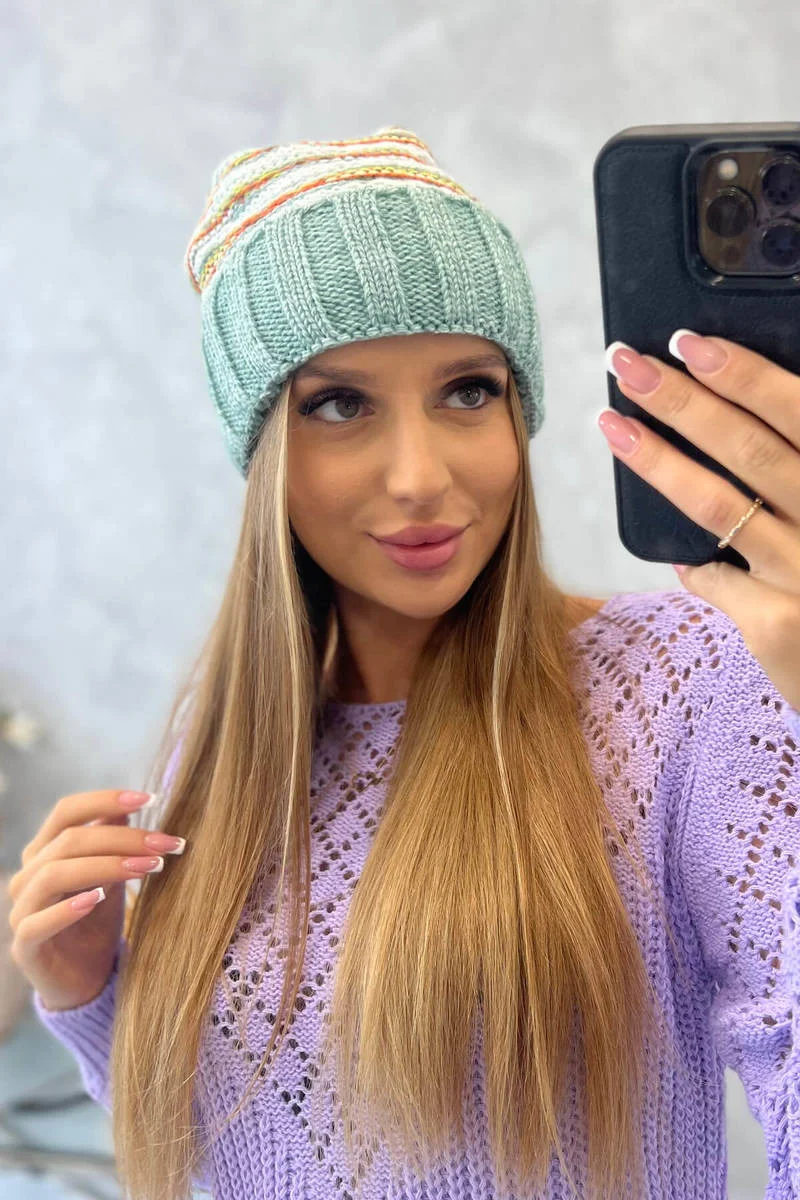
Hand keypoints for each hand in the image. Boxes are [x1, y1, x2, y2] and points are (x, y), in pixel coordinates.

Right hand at [7, 789, 184, 1010]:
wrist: (88, 978)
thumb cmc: (99, 921)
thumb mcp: (114, 875)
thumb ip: (115, 842)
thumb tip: (131, 805)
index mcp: (45, 851)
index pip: (66, 811)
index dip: (105, 800)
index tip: (151, 798)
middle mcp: (27, 875)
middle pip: (69, 841)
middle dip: (123, 838)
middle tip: (167, 843)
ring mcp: (22, 910)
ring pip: (53, 875)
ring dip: (106, 866)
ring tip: (149, 867)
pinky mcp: (24, 946)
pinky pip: (36, 923)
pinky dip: (67, 908)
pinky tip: (99, 898)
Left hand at [597, 330, 799, 710]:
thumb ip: (798, 465)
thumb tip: (737, 413)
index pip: (797, 412)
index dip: (744, 375)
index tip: (687, 343)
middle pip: (748, 449)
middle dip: (681, 402)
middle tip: (626, 364)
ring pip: (718, 506)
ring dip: (659, 462)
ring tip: (613, 426)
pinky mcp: (779, 624)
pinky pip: (715, 579)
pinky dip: (693, 563)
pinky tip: (677, 555)